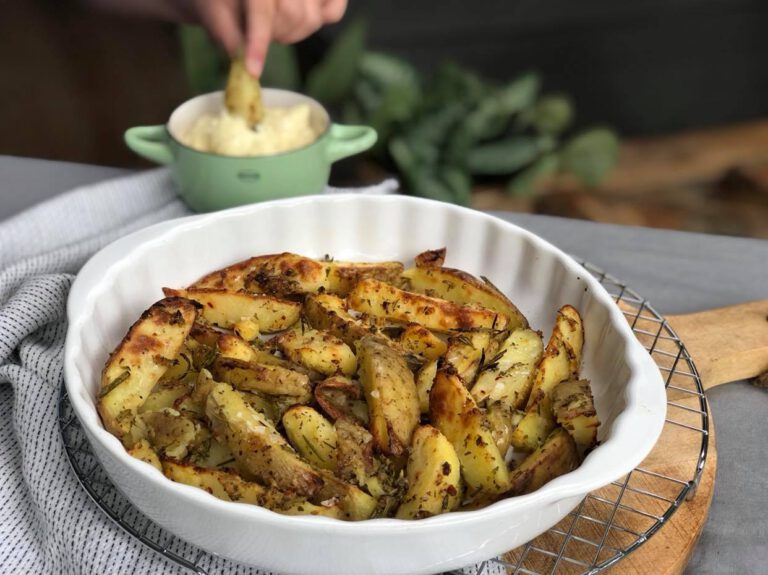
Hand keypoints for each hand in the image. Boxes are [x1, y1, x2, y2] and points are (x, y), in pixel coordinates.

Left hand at [194, 0, 347, 75]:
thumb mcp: (214, 12)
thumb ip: (227, 35)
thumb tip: (244, 65)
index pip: (262, 7)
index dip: (258, 41)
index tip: (253, 70)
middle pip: (294, 14)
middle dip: (276, 34)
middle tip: (261, 34)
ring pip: (311, 18)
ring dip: (294, 31)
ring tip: (276, 23)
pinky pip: (334, 11)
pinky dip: (325, 17)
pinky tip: (303, 17)